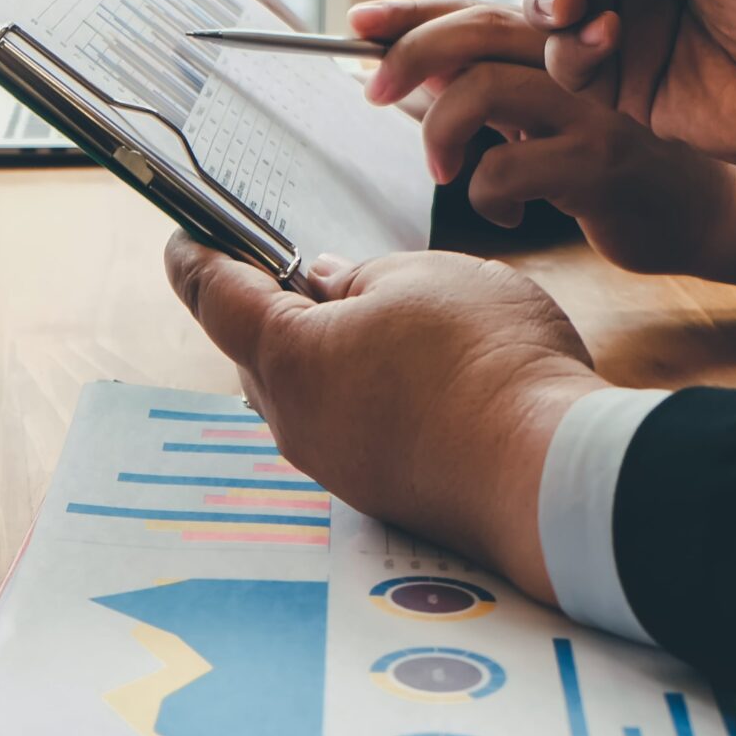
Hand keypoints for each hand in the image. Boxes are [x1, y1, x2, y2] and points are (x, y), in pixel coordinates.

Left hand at [164, 234, 603, 599]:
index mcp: (288, 356)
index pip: (214, 298)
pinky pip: (346, 432)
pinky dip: (359, 397)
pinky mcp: (377, 494)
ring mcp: (335, 466)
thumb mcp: (424, 278)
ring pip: (304, 397)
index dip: (196, 261)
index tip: (184, 241)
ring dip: (322, 359)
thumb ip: (360, 277)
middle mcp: (296, 421)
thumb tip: (327, 284)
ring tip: (366, 322)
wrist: (551, 474)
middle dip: (268, 311)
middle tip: (295, 274)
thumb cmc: (490, 361)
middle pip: (255, 353)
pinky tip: (406, 378)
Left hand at [341, 0, 735, 273]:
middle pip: (476, 31)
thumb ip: (481, 91)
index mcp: (556, 45)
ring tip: (444, 170)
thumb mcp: (538, 120)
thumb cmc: (607, 168)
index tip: (356, 19)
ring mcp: (591, 109)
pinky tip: (506, 212)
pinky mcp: (600, 162)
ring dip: (441, 131)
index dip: (410, 12)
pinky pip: (508, 166)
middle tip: (372, 92)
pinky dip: (485, 194)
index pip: (472, 10)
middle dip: (409, 55)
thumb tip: (403, 74)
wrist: (701, 214)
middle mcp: (576, 61)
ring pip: (484, 87)